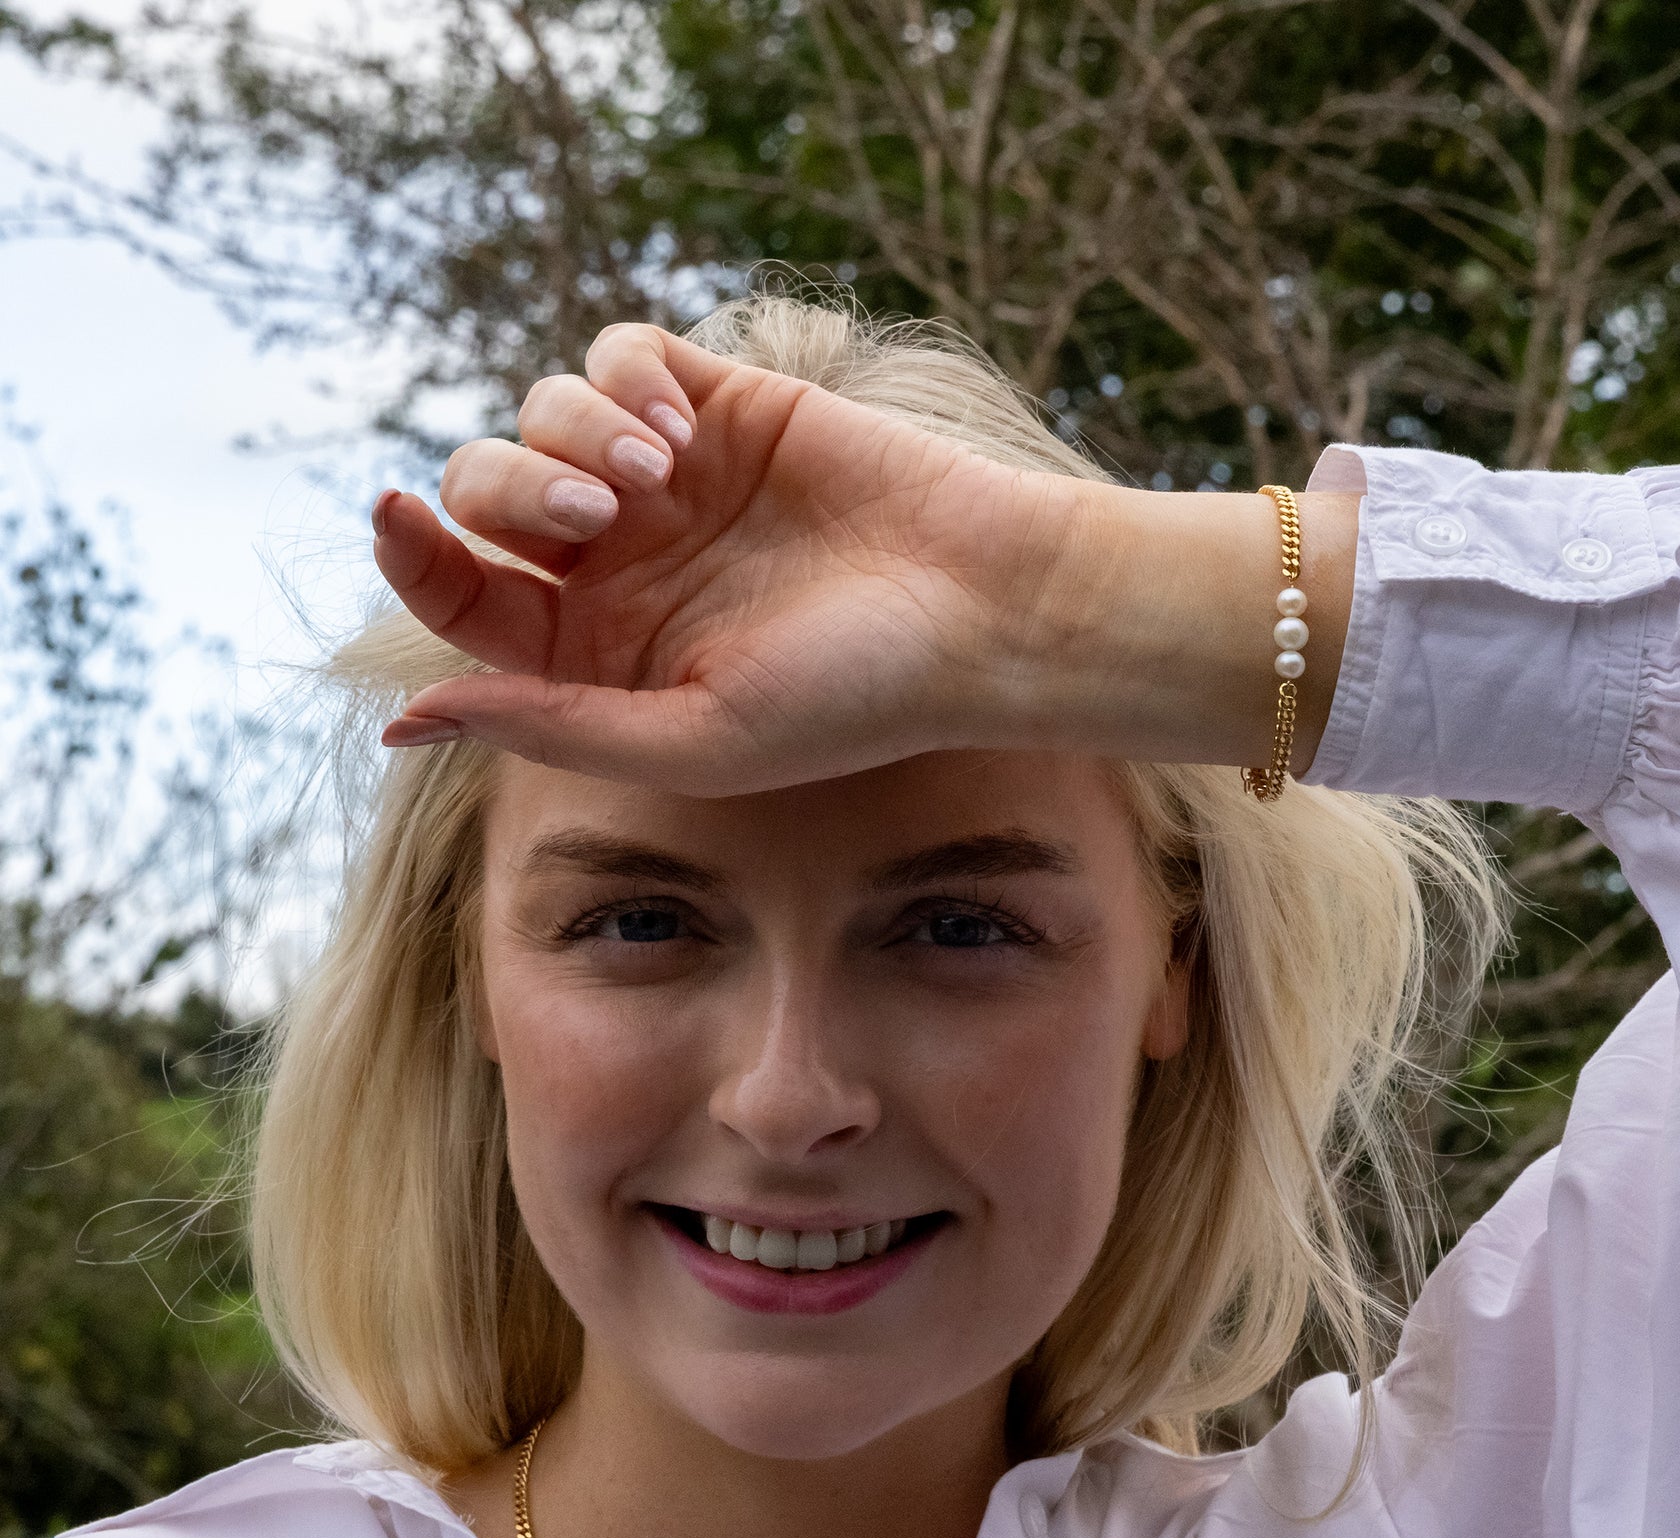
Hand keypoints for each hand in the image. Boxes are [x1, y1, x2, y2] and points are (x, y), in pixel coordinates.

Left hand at [372, 324, 1354, 792]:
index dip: (412, 552)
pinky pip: (618, 354)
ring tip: (662, 471)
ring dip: (574, 431)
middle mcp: (622, 566)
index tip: (391, 512)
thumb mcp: (690, 736)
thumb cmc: (852, 694)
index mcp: (601, 657)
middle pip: (487, 493)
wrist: (984, 608)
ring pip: (541, 412)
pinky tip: (682, 425)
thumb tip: (402, 723)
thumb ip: (549, 727)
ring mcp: (669, 482)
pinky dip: (624, 375)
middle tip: (604, 517)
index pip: (467, 596)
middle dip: (515, 491)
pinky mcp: (723, 402)